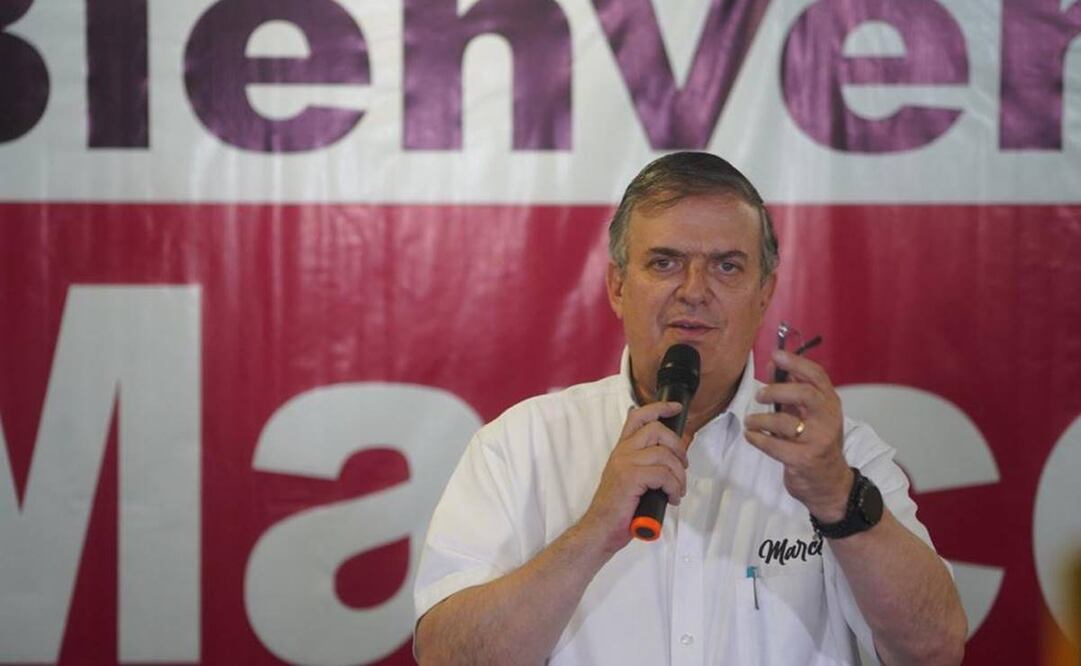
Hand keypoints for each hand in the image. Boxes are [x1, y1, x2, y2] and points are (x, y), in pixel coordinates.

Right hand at [578, 401, 689, 553]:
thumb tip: (672, 457)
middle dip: (678, 446)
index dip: (660, 407)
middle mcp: (622, 452)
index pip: (638, 416)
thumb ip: (647, 466)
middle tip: (683, 466)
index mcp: (622, 450)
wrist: (599, 530)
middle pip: (657, 430)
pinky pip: (663, 475)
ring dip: (679, 475)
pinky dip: (674, 487)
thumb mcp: (632, 480)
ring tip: (677, 491)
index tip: (676, 408)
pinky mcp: (630, 478)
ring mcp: (625, 463)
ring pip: (664, 455)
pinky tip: (671, 499)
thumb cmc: (618, 509)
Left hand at [744, 349, 852, 521]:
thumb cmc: (816, 443)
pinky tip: (751, 436)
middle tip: (760, 395)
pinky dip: (758, 439)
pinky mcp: (804, 460)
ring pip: (786, 423)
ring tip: (751, 422)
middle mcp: (828, 419)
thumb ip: (795, 390)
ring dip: (761, 420)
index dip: (796, 363)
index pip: (817, 376)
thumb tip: (775, 364)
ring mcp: (818, 441)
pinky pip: (775, 446)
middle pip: (805, 394)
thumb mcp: (812, 414)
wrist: (830, 483)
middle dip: (778, 390)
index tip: (775, 355)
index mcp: (830, 404)